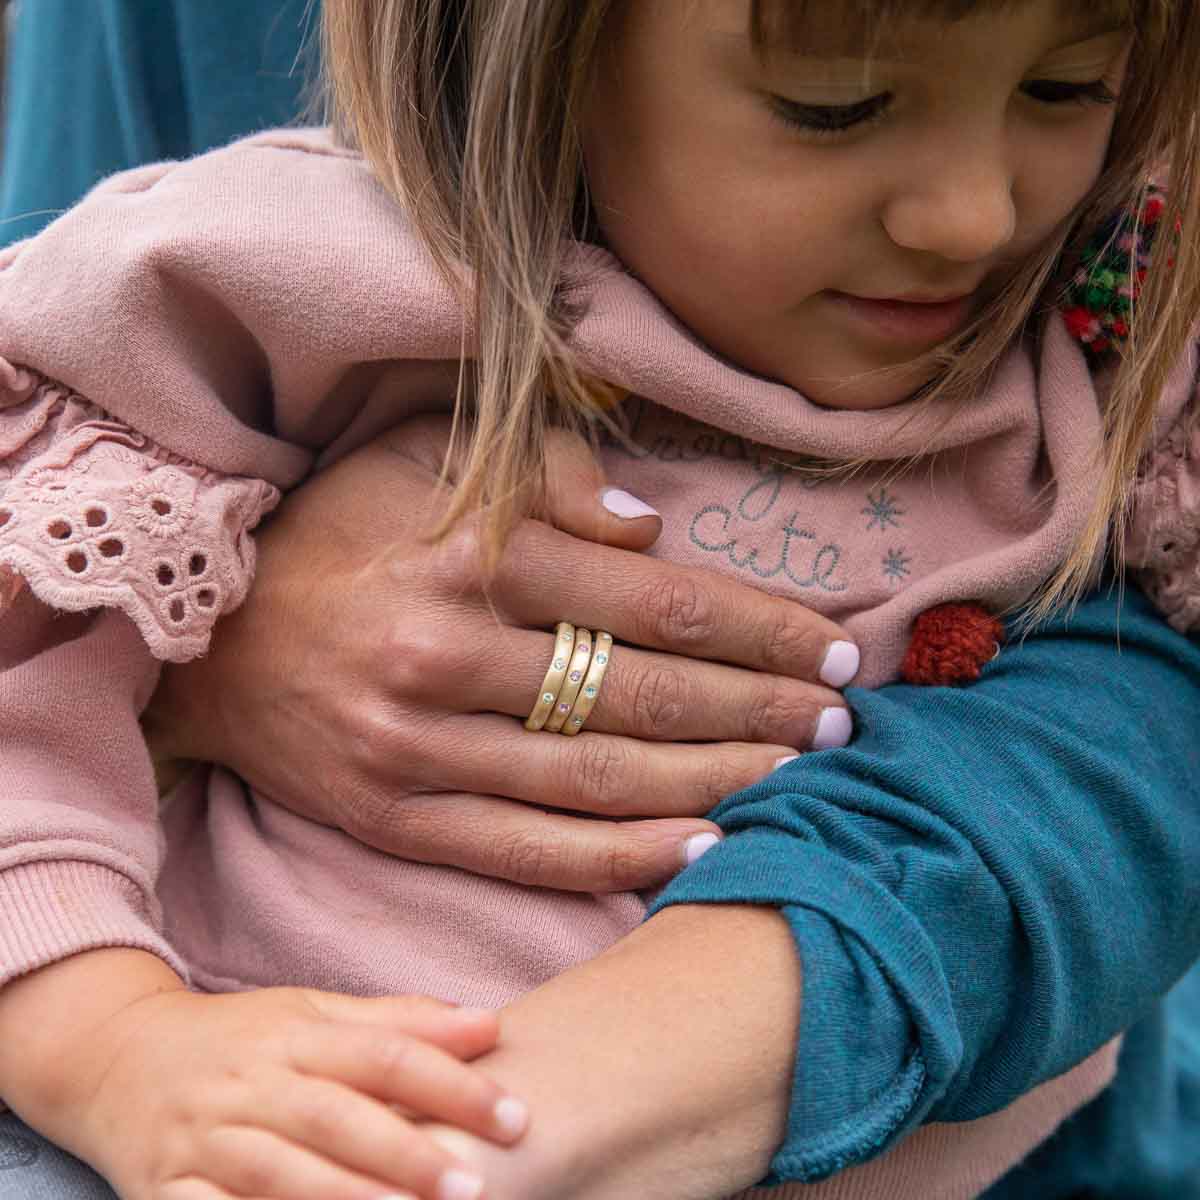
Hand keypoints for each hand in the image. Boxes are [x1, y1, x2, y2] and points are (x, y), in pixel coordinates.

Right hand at [77, 986, 525, 1199]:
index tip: (515, 1115)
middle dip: (407, 1154)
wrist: (116, 1057)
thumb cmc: (241, 1038)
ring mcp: (205, 1141)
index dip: (452, 1084)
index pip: (385, 1054)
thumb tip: (489, 1024)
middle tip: (476, 1185)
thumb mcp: (314, 1012)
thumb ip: (399, 1021)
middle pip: (336, 1117)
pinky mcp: (164, 1193)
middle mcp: (253, 1084)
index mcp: (296, 1035)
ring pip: (277, 1175)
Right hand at [146, 415, 857, 892]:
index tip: (835, 648)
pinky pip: (528, 847)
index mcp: (477, 551)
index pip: (660, 600)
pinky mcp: (397, 814)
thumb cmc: (339, 530)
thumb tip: (653, 529)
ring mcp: (422, 745)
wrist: (208, 634)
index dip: (764, 627)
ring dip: (716, 781)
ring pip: (602, 777)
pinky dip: (621, 855)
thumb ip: (546, 471)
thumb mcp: (424, 453)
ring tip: (798, 781)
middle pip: (648, 693)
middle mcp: (452, 652)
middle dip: (763, 710)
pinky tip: (700, 848)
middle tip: (843, 723)